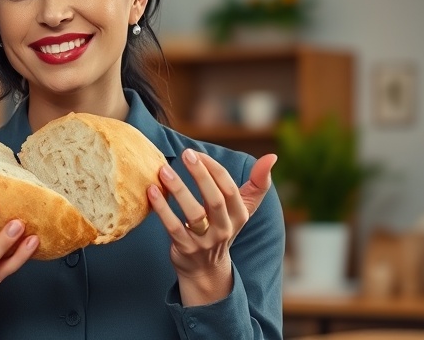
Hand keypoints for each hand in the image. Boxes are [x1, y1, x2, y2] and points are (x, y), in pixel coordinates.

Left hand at [147, 149, 276, 304]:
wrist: (206, 269)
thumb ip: (257, 184)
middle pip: (215, 199)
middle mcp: (225, 228)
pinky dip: (162, 208)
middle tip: (185, 154)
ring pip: (193, 213)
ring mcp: (205, 240)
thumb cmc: (222, 227)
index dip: (213, 168)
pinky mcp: (186, 248)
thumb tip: (272, 157)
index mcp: (239, 215)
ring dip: (178, 190)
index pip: (229, 188)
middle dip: (201, 175)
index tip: (196, 153)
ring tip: (164, 170)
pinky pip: (173, 227)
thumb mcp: (242, 209)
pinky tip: (152, 191)